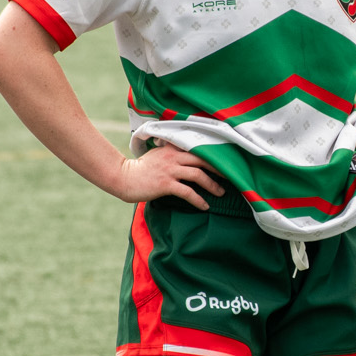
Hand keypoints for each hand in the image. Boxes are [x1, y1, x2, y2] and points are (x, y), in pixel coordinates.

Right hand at [112, 142, 226, 209]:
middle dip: (219, 169)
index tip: (225, 161)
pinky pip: (187, 192)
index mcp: (173, 148)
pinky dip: (198, 200)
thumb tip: (188, 158)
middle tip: (231, 177)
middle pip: (203, 160)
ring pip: (198, 175)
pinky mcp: (165, 184)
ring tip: (220, 193)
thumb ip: (173, 153)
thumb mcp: (158, 154)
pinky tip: (205, 206)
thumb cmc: (141, 169)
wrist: (124, 177)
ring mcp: (170, 170)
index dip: (213, 155)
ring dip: (212, 185)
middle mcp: (173, 157)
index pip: (198, 149)